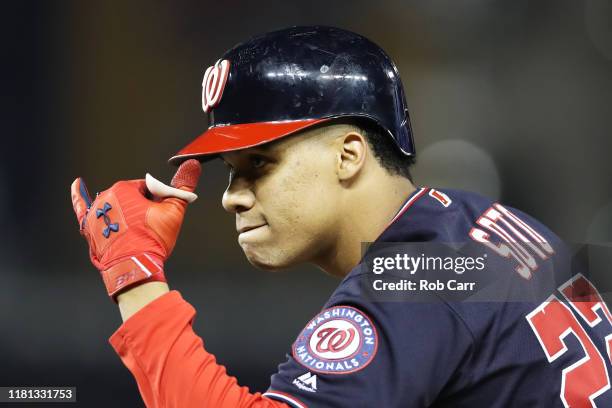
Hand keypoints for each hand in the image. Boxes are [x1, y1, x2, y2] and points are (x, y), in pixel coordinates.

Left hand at [70, 159, 201, 299]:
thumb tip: (192, 165)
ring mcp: (94, 212)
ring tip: (134, 232)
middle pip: (130, 197)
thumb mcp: (174, 211)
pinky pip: (81, 206)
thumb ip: (183, 187)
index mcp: (124, 188)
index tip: (160, 214)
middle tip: (149, 226)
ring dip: (124, 213)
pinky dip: (79, 195)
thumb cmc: (152, 240)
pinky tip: (77, 185)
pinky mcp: (88, 227)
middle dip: (141, 207)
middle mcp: (106, 196)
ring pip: (115, 206)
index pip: (147, 188)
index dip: (157, 200)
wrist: (133, 267)